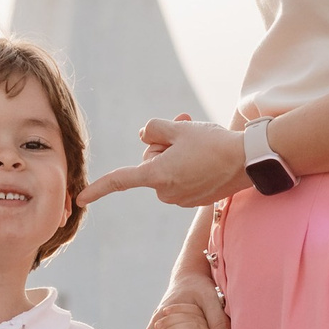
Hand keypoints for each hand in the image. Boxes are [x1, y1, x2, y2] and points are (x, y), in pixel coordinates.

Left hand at [80, 114, 247, 210]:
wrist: (249, 161)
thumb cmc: (213, 143)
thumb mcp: (179, 127)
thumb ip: (153, 129)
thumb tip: (145, 136)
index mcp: (158, 176)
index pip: (121, 181)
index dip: (98, 189)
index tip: (80, 200)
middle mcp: (166, 192)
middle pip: (150, 162)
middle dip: (163, 146)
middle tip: (185, 130)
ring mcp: (180, 199)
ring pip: (166, 169)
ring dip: (177, 153)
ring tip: (200, 143)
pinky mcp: (194, 200)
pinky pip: (180, 177)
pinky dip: (188, 165)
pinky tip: (207, 156)